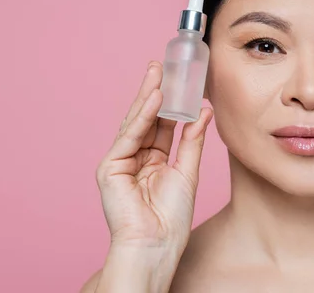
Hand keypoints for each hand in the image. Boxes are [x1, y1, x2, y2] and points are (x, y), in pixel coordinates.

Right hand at [96, 61, 212, 250]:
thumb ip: (192, 141)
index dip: (169, 103)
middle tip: (162, 67)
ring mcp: (120, 161)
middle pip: (145, 119)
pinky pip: (130, 135)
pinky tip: (155, 98)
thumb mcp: (187, 171)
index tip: (178, 80)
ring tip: (158, 73)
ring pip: (135, 122)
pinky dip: (143, 116)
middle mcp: (134, 158)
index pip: (160, 124)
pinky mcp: (110, 167)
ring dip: (147, 96)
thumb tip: (203, 112)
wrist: (157, 245)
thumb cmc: (171, 217)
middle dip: (154, 92)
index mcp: (152, 160)